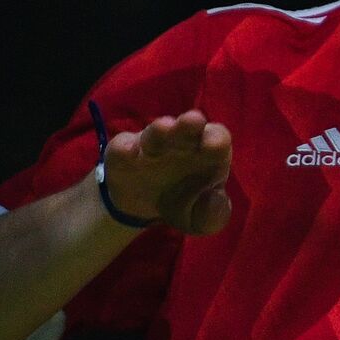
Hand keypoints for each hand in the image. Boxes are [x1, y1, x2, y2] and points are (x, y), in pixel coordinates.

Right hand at [103, 111, 231, 234]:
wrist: (141, 209)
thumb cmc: (182, 203)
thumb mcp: (202, 219)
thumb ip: (214, 214)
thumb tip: (214, 199)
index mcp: (207, 153)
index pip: (217, 137)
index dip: (216, 139)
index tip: (215, 146)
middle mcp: (181, 141)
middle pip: (188, 126)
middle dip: (190, 122)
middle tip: (193, 120)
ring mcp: (151, 144)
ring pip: (155, 132)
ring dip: (159, 130)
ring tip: (164, 128)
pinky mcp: (123, 153)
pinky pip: (122, 146)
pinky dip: (124, 147)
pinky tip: (128, 150)